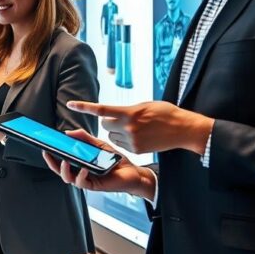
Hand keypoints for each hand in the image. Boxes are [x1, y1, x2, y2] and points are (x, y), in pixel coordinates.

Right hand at [42, 129, 155, 200]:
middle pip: (60, 170)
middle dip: (51, 163)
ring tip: (65, 161)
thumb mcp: (99, 145)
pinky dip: (81, 175)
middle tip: (48, 153)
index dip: (51, 155)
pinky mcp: (95, 186)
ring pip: (68, 178)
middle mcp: (80, 172)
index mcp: (79, 163)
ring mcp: (86, 180)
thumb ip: (85, 138)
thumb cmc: (115, 161)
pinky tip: (84, 168)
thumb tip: (69, 132)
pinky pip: (83, 183)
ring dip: (64, 170)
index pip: (61, 160)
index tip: (45, 146)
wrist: (133, 172)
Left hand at [67, 100, 213, 154]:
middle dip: (109, 122)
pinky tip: (139, 136)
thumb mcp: (145, 105)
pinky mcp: (136, 149)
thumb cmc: (166, 113)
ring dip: (117, 132)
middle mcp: (128, 127)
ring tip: (134, 128)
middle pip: (104, 125)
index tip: (71, 104)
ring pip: (112, 136)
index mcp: (129, 112)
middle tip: (121, 119)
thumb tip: (116, 114)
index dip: (84, 106)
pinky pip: (121, 144)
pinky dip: (125, 140)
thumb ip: (128, 110)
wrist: (184, 129)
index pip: (101, 110)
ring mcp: (132, 140)